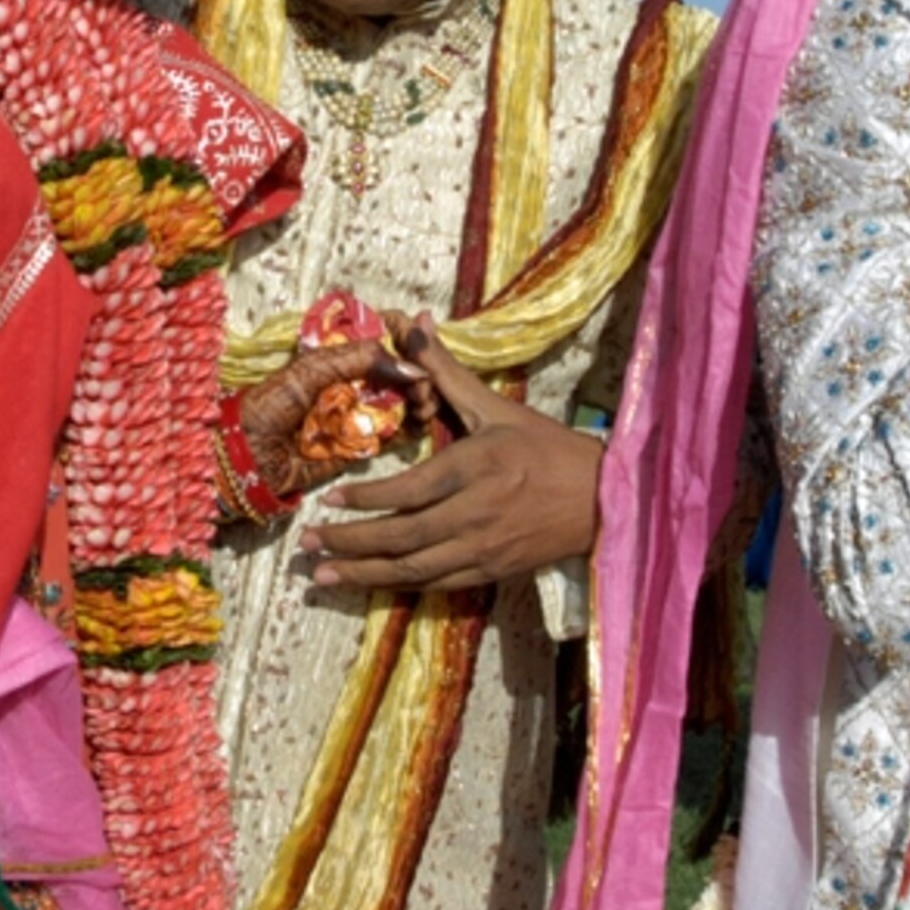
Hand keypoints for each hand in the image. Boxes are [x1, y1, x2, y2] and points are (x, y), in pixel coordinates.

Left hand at [233, 336, 433, 497]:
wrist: (243, 457)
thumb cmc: (269, 405)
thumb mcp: (312, 370)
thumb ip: (358, 360)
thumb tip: (409, 364)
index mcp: (332, 364)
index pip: (377, 349)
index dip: (401, 349)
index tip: (424, 349)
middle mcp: (346, 389)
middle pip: (392, 379)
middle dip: (414, 380)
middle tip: (427, 387)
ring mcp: (351, 420)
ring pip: (395, 408)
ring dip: (415, 404)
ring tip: (426, 404)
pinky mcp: (354, 451)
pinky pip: (386, 440)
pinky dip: (406, 432)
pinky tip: (421, 423)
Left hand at [302, 319, 602, 592]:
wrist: (602, 500)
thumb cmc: (546, 448)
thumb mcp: (494, 406)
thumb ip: (445, 370)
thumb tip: (411, 323)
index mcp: (475, 468)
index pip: (409, 492)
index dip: (365, 501)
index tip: (329, 500)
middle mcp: (475, 514)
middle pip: (401, 538)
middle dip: (349, 545)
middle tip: (307, 548)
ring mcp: (482, 549)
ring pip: (413, 570)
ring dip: (364, 575)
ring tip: (323, 578)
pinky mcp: (490, 573)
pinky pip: (436, 585)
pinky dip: (399, 586)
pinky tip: (370, 585)